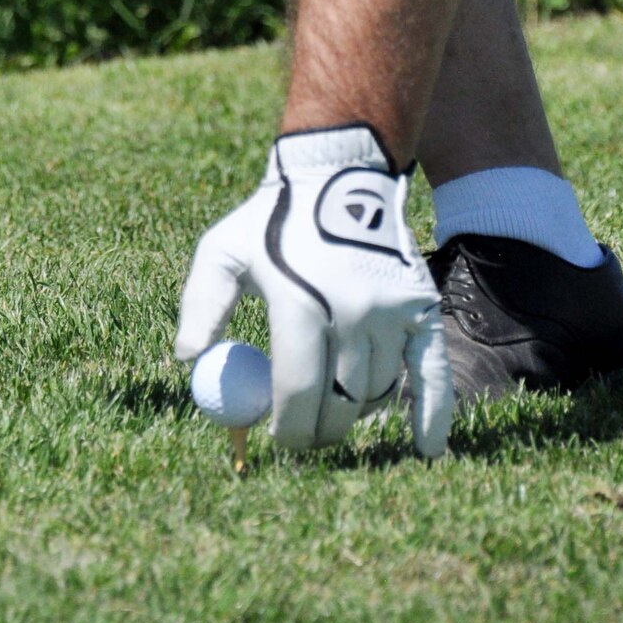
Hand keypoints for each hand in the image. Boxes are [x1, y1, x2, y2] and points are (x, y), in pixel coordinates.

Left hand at [175, 125, 453, 456]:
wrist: (338, 175)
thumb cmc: (272, 221)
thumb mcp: (223, 250)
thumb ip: (201, 304)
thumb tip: (189, 360)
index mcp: (298, 299)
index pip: (296, 389)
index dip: (287, 426)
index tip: (277, 440)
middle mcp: (350, 309)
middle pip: (339, 401)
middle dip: (320, 431)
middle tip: (305, 439)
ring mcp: (390, 310)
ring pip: (375, 390)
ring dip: (355, 412)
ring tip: (334, 412)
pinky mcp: (421, 307)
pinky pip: (432, 372)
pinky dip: (432, 413)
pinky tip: (426, 447)